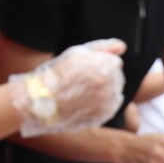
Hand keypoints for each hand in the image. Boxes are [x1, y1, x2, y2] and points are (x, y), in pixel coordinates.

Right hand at [9, 39, 125, 136]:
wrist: (41, 101)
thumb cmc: (57, 74)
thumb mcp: (77, 53)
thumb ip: (103, 47)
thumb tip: (122, 46)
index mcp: (105, 65)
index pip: (114, 63)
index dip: (99, 65)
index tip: (84, 70)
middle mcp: (110, 84)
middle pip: (117, 78)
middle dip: (104, 78)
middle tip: (82, 82)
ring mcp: (108, 102)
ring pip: (115, 93)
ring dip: (104, 92)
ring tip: (82, 93)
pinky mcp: (104, 116)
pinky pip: (111, 108)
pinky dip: (103, 105)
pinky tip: (86, 103)